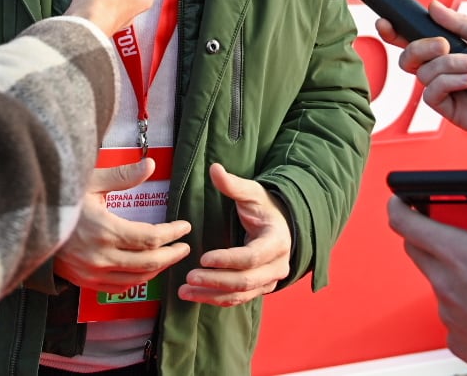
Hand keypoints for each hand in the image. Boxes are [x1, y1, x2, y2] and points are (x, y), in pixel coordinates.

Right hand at [52, 158, 191, 292]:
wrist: (28, 223)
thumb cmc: (60, 199)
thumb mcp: (89, 182)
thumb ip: (122, 176)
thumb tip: (151, 165)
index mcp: (104, 230)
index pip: (150, 238)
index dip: (172, 233)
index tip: (184, 226)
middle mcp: (100, 256)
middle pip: (149, 262)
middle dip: (172, 255)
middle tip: (185, 246)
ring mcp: (92, 272)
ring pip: (136, 278)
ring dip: (158, 269)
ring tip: (170, 256)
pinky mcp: (84, 282)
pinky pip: (119, 287)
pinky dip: (138, 279)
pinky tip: (145, 269)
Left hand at [178, 163, 290, 305]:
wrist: (281, 225)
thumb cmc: (264, 208)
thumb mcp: (252, 193)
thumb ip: (233, 185)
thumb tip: (214, 168)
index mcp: (277, 241)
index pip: (252, 257)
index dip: (228, 260)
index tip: (203, 258)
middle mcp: (278, 265)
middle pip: (246, 281)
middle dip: (216, 281)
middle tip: (189, 277)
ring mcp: (270, 281)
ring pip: (240, 294)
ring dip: (211, 295)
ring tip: (184, 291)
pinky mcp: (259, 288)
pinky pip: (237, 299)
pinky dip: (215, 299)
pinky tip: (194, 295)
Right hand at [377, 1, 466, 148]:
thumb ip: (463, 25)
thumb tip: (433, 6)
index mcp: (460, 51)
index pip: (421, 41)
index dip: (399, 32)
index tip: (386, 22)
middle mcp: (451, 72)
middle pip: (411, 59)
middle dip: (419, 47)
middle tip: (443, 45)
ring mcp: (452, 94)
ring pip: (422, 75)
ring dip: (448, 65)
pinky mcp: (455, 114)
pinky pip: (432, 95)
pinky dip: (447, 82)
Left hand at [388, 193, 466, 375]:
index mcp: (461, 256)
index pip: (407, 225)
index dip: (397, 207)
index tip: (398, 200)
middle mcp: (446, 284)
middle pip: (416, 249)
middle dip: (424, 236)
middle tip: (445, 230)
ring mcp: (447, 314)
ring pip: (435, 282)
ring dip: (450, 273)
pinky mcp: (454, 338)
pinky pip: (449, 313)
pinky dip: (463, 305)